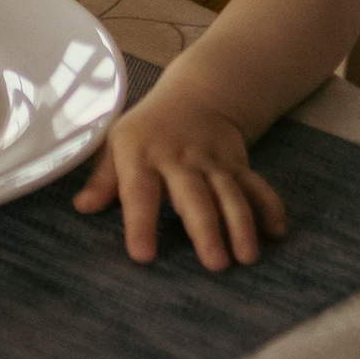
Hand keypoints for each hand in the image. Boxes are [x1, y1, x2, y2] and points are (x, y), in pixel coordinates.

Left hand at [73, 86, 289, 271]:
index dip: (140, 223)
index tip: (143, 255)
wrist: (198, 94)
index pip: (139, 192)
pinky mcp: (238, 164)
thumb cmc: (147, 130)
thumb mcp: (117, 144)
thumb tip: (82, 208)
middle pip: (194, 197)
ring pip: (229, 194)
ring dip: (240, 225)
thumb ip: (103, 179)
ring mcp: (213, 162)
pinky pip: (256, 185)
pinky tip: (277, 232)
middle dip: (206, 230)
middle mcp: (180, 159)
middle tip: (214, 264)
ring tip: (246, 256)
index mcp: (142, 155)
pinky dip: (269, 206)